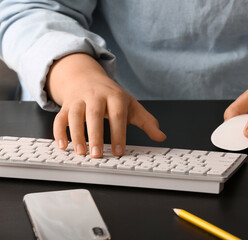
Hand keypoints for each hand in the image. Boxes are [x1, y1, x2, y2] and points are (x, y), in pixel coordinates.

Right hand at [46, 53, 165, 157]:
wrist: (87, 78)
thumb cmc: (111, 96)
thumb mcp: (132, 106)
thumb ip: (146, 122)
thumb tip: (161, 137)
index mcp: (115, 96)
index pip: (117, 114)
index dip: (118, 133)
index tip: (119, 151)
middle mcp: (96, 96)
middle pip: (94, 114)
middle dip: (96, 135)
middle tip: (97, 155)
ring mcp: (79, 100)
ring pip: (75, 115)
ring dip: (76, 134)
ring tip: (81, 152)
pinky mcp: (66, 106)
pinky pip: (59, 118)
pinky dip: (59, 132)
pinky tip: (63, 146)